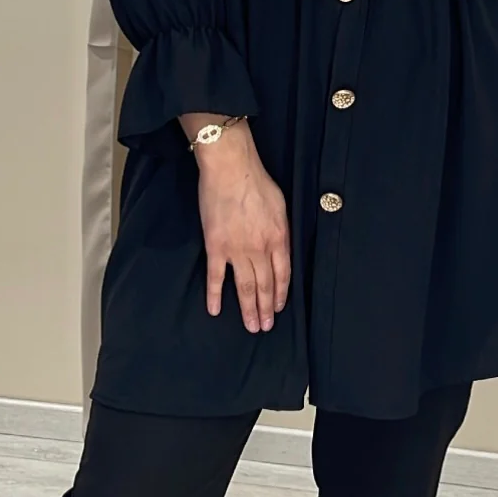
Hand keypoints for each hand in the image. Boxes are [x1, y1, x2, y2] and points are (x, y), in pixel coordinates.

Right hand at [194, 123, 290, 333]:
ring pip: (244, 287)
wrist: (231, 169)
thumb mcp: (281, 206)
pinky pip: (215, 277)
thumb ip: (282, 231)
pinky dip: (214, 295)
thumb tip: (281, 247)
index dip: (280, 294)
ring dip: (247, 309)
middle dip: (265, 309)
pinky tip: (215, 310)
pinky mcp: (215, 246)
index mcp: (278, 239)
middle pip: (264, 286)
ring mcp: (236, 251)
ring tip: (250, 326)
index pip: (283, 275)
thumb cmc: (257, 182)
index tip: (278, 308)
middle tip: (264, 327)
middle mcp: (259, 250)